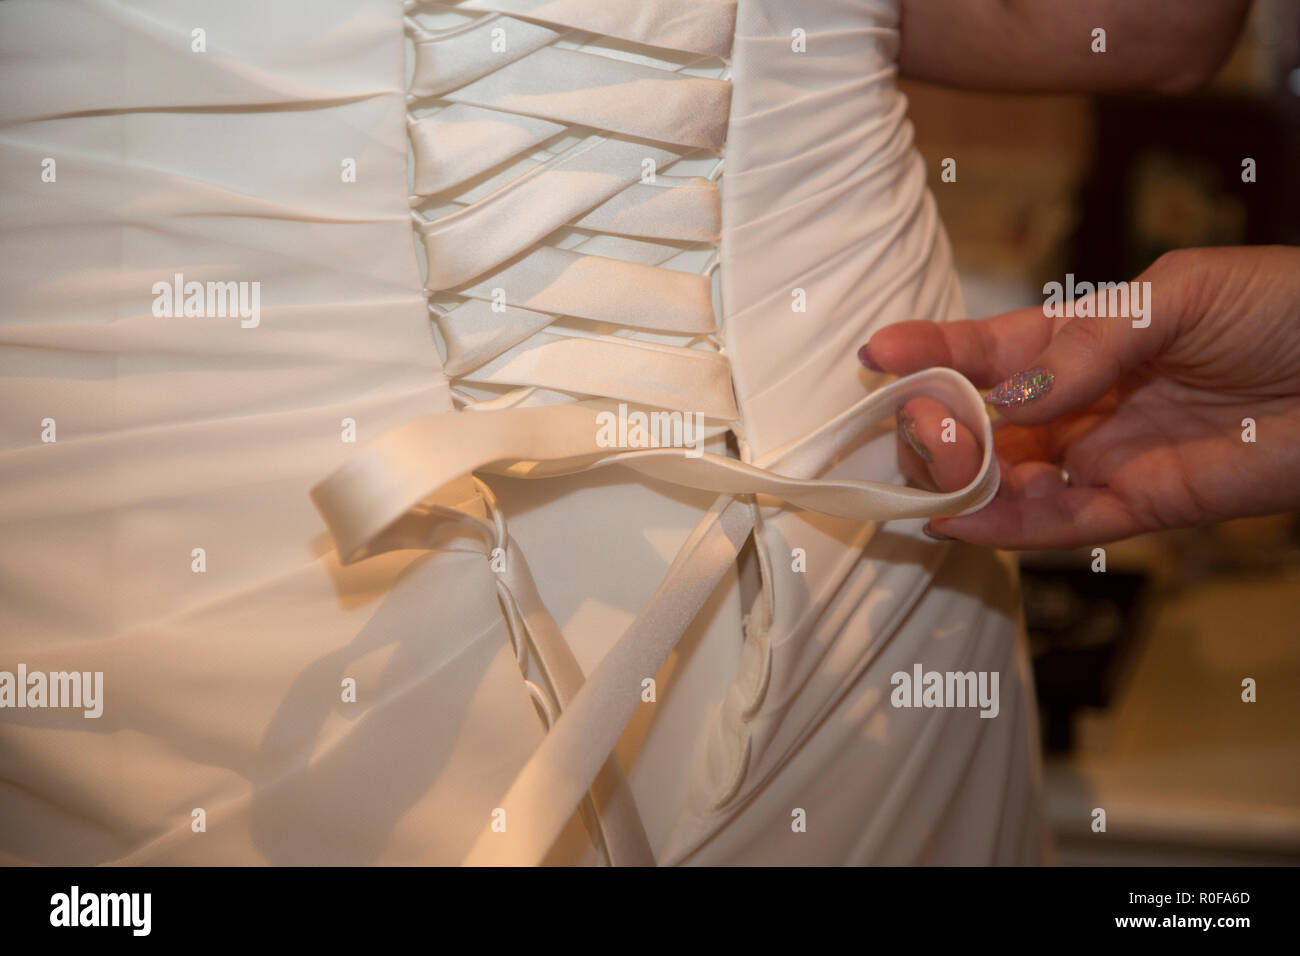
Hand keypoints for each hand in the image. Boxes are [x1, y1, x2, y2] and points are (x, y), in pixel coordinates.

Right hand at [859, 246, 1299, 548]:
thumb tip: (1013, 397)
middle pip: (985, 423)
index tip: (874, 355)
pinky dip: (1003, 526)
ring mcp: (1107, 458)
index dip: (932, 352)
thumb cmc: (1287, 308)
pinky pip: (1059, 526)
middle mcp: (1084, 403)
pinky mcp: (1141, 509)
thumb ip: (1091, 344)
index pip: (991, 349)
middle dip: (938, 425)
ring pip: (1010, 480)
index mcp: (1086, 339)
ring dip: (960, 479)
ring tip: (925, 473)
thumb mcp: (1180, 296)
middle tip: (910, 425)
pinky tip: (955, 518)